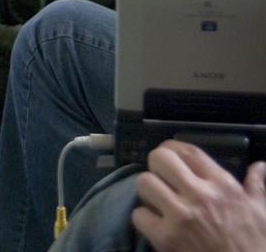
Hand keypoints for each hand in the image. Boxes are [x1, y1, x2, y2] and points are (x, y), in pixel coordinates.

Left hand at [132, 140, 265, 251]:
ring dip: (148, 192)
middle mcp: (199, 194)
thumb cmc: (255, 244)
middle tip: (161, 179)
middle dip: (156, 167)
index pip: (187, 151)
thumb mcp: (262, 212)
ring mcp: (180, 216)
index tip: (169, 156)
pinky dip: (143, 219)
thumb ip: (257, 187)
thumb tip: (260, 166)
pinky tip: (155, 224)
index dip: (171, 149)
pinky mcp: (165, 237)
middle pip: (159, 159)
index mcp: (223, 185)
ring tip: (157, 201)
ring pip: (144, 183)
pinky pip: (138, 214)